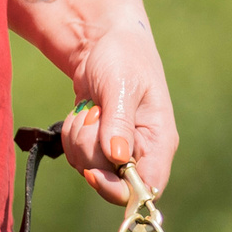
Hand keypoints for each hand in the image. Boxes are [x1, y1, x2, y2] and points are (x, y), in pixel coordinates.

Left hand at [60, 13, 178, 207]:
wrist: (101, 42)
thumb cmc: (122, 57)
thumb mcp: (120, 85)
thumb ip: (119, 122)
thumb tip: (118, 158)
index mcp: (159, 141)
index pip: (148, 187)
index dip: (120, 190)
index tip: (94, 172)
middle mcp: (142, 152)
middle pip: (110, 180)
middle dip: (90, 149)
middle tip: (94, 114)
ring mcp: (119, 151)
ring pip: (88, 168)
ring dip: (78, 138)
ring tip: (91, 107)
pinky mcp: (98, 146)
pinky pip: (76, 156)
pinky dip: (71, 135)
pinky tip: (83, 111)